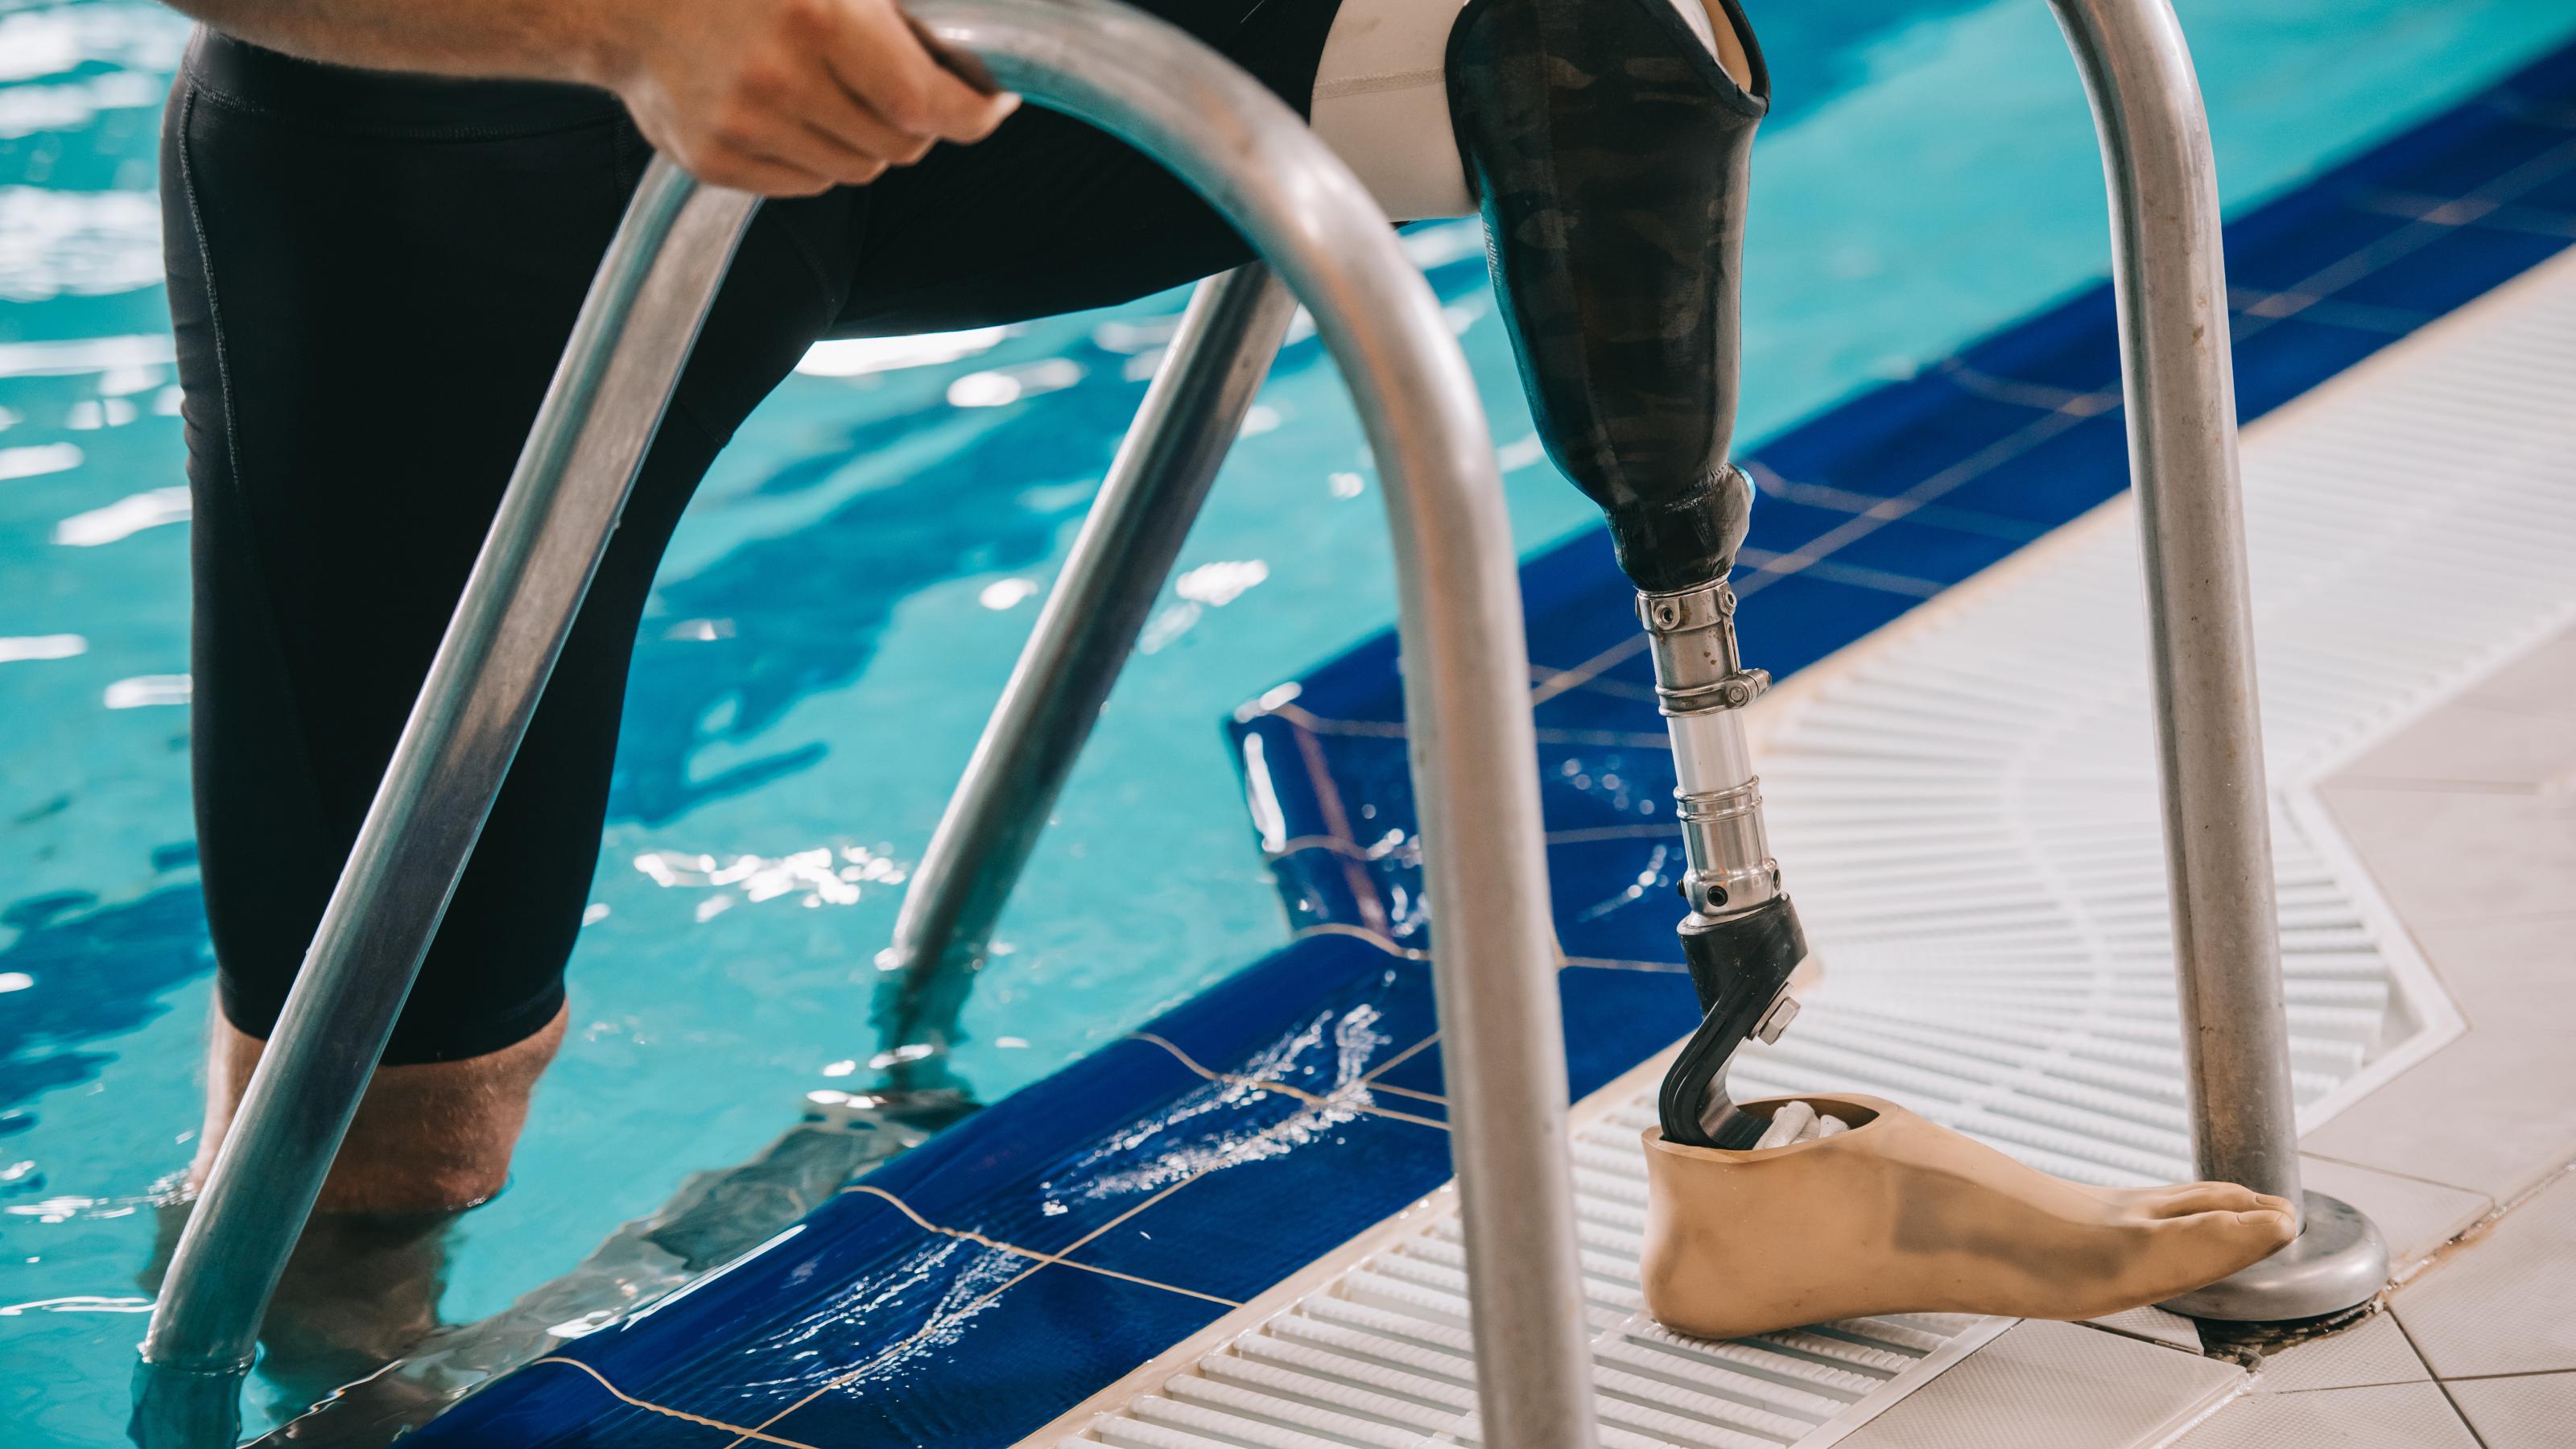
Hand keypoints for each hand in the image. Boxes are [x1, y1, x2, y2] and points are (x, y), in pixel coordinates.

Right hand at [599, 0, 1018, 195]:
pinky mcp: (714, 161)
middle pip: (900, 144)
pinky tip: (790, 109)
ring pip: (856, 169)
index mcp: (819, 17)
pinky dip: (815, 155)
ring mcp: (743, 128)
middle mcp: (780, 80)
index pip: (928, 104)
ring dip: (865, 139)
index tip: (991, 105)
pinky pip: (806, 184)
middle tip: (905, 85)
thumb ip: (892, 6)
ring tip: (834, 89)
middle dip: (916, 120)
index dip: (974, 113)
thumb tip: (967, 58)